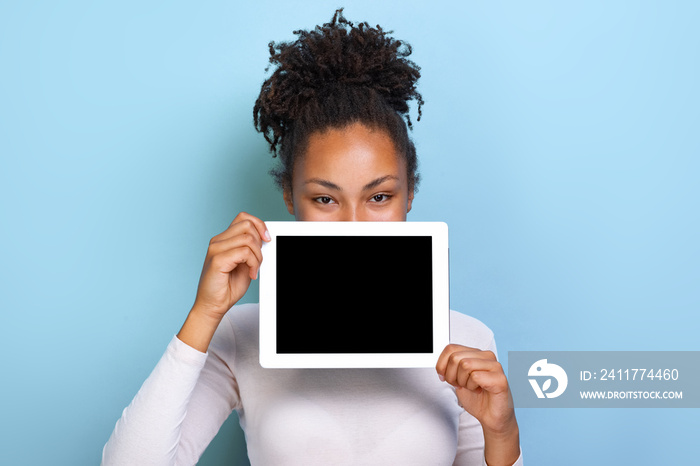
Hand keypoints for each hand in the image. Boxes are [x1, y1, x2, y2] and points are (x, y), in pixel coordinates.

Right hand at [192, 212, 269, 320]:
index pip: (243, 217)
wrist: (213, 305)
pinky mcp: (217, 260)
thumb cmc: (228, 286)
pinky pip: (244, 253)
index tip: (267, 240)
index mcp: (223, 239)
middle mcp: (218, 241)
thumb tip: (265, 238)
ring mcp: (216, 249)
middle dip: (260, 243)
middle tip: (258, 260)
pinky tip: (251, 274)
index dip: (259, 225)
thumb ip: (251, 249)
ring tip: (254, 269)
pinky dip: (253, 264)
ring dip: (258, 256)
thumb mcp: (245, 263)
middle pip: (247, 225)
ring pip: (248, 239)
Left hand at [436, 344, 519, 464]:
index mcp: (476, 353)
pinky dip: (472, 387)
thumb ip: (450, 367)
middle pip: (455, 357)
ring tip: (471, 387)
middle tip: (460, 385)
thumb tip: (440, 364)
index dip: (442, 365)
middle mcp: (486, 356)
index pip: (451, 348)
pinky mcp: (500, 379)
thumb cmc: (477, 398)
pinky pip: (475, 376)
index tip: (444, 377)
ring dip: (463, 381)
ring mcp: (495, 366)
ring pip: (465, 365)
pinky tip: (479, 390)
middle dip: (451, 375)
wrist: (492, 417)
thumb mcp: (457, 378)